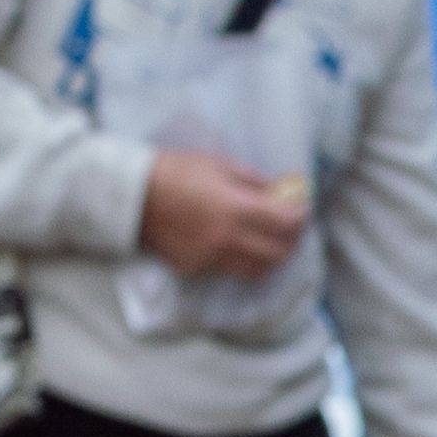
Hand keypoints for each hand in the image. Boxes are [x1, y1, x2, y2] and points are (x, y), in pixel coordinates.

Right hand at [139, 147, 309, 278]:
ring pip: (260, 269)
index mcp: (234, 208)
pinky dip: (249, 262)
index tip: (302, 208)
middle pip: (278, 252)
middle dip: (291, 240)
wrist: (134, 195)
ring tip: (273, 240)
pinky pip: (236, 271)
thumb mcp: (218, 164)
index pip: (284, 223)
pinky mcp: (201, 269)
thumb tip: (279, 194)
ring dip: (273, 256)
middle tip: (292, 227)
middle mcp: (228, 239)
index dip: (299, 216)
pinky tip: (246, 247)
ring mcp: (215, 258)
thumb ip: (252, 183)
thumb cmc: (176, 171)